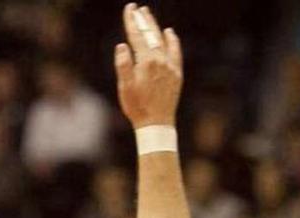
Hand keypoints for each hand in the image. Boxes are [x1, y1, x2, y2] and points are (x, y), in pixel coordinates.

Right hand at [115, 3, 182, 127]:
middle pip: (151, 34)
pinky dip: (172, 41)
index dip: (132, 21)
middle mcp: (160, 61)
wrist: (156, 124)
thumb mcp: (125, 87)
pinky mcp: (176, 74)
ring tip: (148, 15)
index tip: (129, 8)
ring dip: (155, 27)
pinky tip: (169, 32)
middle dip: (143, 20)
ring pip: (163, 41)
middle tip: (138, 8)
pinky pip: (175, 52)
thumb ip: (123, 64)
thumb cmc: (137, 107)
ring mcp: (170, 67)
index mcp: (146, 62)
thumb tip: (122, 45)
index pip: (138, 36)